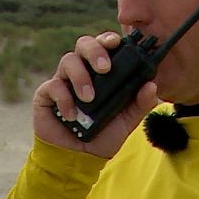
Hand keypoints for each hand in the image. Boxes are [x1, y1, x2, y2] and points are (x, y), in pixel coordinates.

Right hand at [33, 31, 158, 157]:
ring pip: (68, 60)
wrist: (78, 159)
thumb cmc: (102, 136)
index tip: (117, 43)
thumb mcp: (126, 122)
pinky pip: (53, 86)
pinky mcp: (46, 95)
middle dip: (95, 50)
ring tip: (89, 98)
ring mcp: (63, 81)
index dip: (108, 39)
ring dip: (81, 77)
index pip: (104, 46)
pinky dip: (64, 99)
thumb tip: (152, 85)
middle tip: (105, 68)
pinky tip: (72, 115)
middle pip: (84, 44)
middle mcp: (81, 72)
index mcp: (100, 73)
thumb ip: (140, 104)